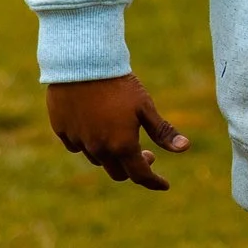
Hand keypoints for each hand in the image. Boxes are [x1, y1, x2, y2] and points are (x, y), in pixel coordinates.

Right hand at [47, 73, 187, 190]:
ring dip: (110, 153)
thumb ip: (163, 131)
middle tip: (145, 153)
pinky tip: (95, 127)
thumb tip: (185, 148)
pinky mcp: (62, 131)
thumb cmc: (120, 84)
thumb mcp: (145, 106)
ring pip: (97, 158)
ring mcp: (78, 142)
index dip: (154, 181)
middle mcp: (98, 149)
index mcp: (122, 145)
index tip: (163, 184)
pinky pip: (77, 145)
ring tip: (120, 133)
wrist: (83, 63)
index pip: (140, 175)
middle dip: (133, 167)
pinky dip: (89, 141)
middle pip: (117, 172)